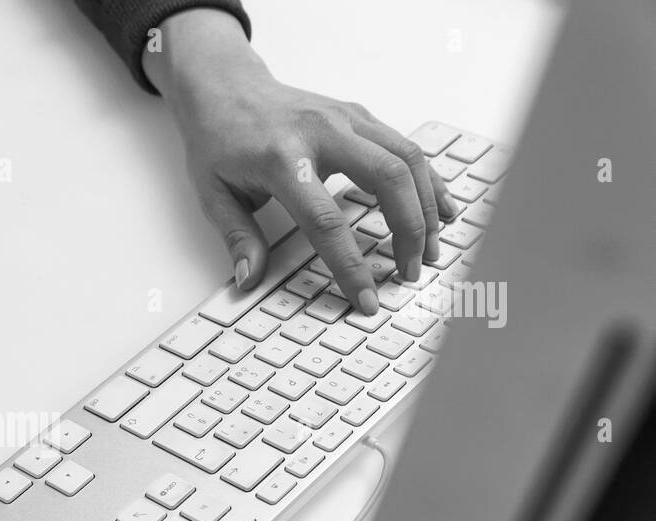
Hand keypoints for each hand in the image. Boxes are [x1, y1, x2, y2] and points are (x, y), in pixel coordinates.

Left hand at [144, 9, 454, 314]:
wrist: (225, 87)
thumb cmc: (219, 140)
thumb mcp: (213, 193)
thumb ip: (237, 238)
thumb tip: (249, 280)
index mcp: (282, 158)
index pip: (326, 221)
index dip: (351, 265)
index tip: (366, 299)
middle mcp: (322, 133)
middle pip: (388, 180)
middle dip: (409, 231)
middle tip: (409, 273)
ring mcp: (346, 119)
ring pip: (407, 159)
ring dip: (427, 207)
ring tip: (431, 249)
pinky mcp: (359, 115)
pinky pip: (405, 147)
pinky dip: (429, 179)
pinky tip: (442, 208)